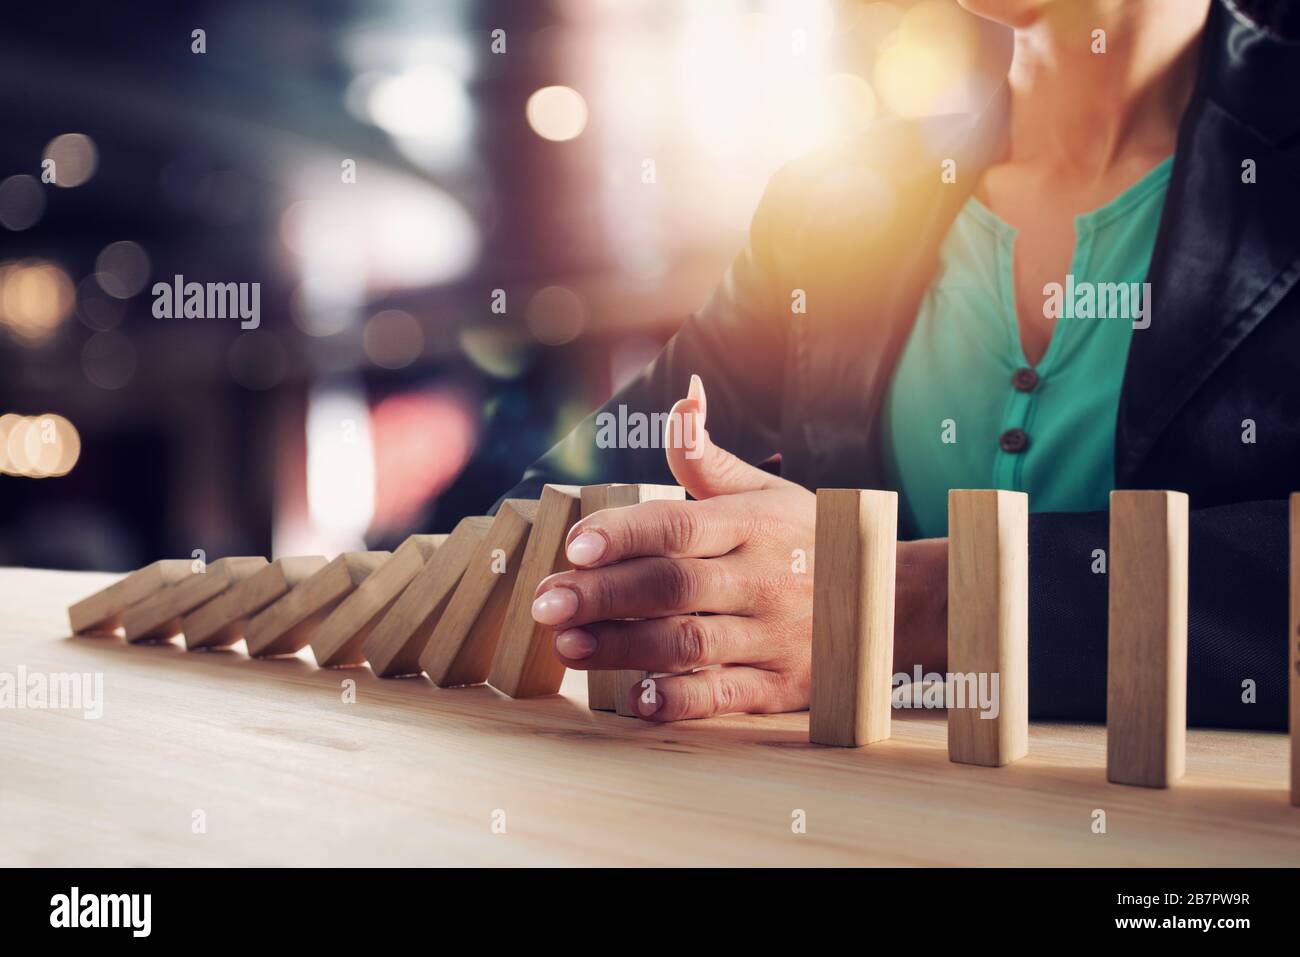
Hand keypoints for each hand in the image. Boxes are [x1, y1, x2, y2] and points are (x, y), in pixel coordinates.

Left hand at [531, 376, 947, 720]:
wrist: (888, 600)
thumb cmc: (804, 538)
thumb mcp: (765, 491)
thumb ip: (708, 456)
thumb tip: (684, 395)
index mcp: (754, 525)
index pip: (680, 526)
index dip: (624, 535)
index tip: (574, 545)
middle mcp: (764, 579)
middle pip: (672, 587)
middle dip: (602, 596)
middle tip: (544, 603)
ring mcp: (775, 636)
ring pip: (689, 644)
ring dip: (622, 647)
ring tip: (567, 645)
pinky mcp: (780, 685)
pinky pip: (724, 696)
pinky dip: (678, 700)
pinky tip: (633, 696)